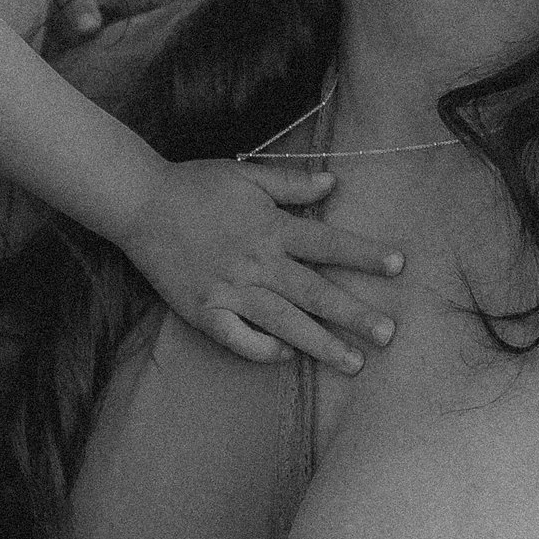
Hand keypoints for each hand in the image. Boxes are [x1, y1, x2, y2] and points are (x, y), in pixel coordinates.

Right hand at [126, 156, 400, 373]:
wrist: (140, 205)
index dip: (364, 253)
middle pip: (314, 292)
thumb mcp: (247, 175)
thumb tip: (333, 183)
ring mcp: (230, 291)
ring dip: (321, 344)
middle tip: (388, 335)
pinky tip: (287, 356)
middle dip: (354, 314)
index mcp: (270, 227)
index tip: (398, 265)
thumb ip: (291, 184)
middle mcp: (256, 262)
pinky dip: (264, 350)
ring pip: (284, 323)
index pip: (327, 242)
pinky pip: (240, 339)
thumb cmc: (196, 186)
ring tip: (353, 363)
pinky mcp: (204, 311)